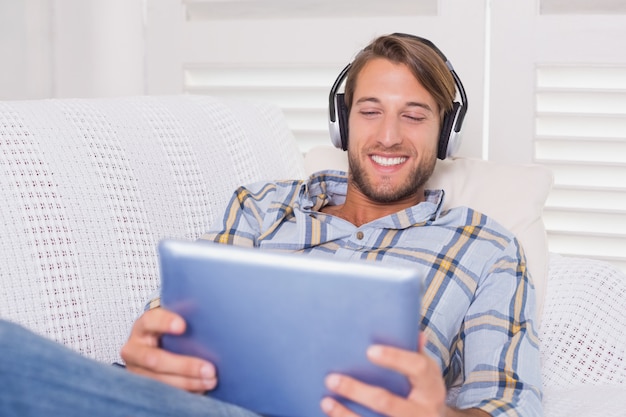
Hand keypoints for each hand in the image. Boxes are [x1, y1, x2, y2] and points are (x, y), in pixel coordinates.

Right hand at [120, 308, 216, 392]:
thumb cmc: (166, 331)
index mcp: (142, 327)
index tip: (183, 326)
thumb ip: (184, 317)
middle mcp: (134, 349)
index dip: (165, 322)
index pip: (150, 321)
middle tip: (209, 369)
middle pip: (155, 359)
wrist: (151, 345)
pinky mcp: (142, 386)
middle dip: (184, 366)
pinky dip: (185, 392)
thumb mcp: (170, 321)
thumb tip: (212, 315)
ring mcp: (136, 370)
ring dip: (187, 382)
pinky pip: (163, 392)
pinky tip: (201, 388)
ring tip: (210, 380)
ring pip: (159, 380)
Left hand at [320, 337, 487, 416]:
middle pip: (387, 402)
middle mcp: (422, 411)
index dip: (394, 359)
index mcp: (431, 387)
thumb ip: (417, 354)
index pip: (417, 368)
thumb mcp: (427, 374)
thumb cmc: (424, 391)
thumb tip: (416, 333)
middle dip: (358, 391)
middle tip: (332, 379)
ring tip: (326, 402)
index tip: (369, 351)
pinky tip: (332, 414)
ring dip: (346, 414)